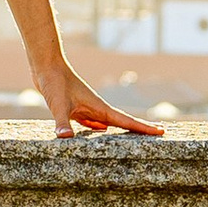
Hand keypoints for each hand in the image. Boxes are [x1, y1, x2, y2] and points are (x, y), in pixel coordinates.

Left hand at [28, 52, 167, 137]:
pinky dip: (101, 129)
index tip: (161, 131)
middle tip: (158, 134)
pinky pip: (93, 122)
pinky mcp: (77, 109)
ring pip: (109, 123)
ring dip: (122, 129)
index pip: (126, 121)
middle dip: (140, 129)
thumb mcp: (58, 105)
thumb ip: (62, 123)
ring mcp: (88, 108)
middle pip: (123, 122)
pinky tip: (101, 133)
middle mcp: (97, 109)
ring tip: (134, 138)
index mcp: (99, 108)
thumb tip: (65, 139)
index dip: (143, 128)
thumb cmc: (54, 83)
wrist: (46, 67)